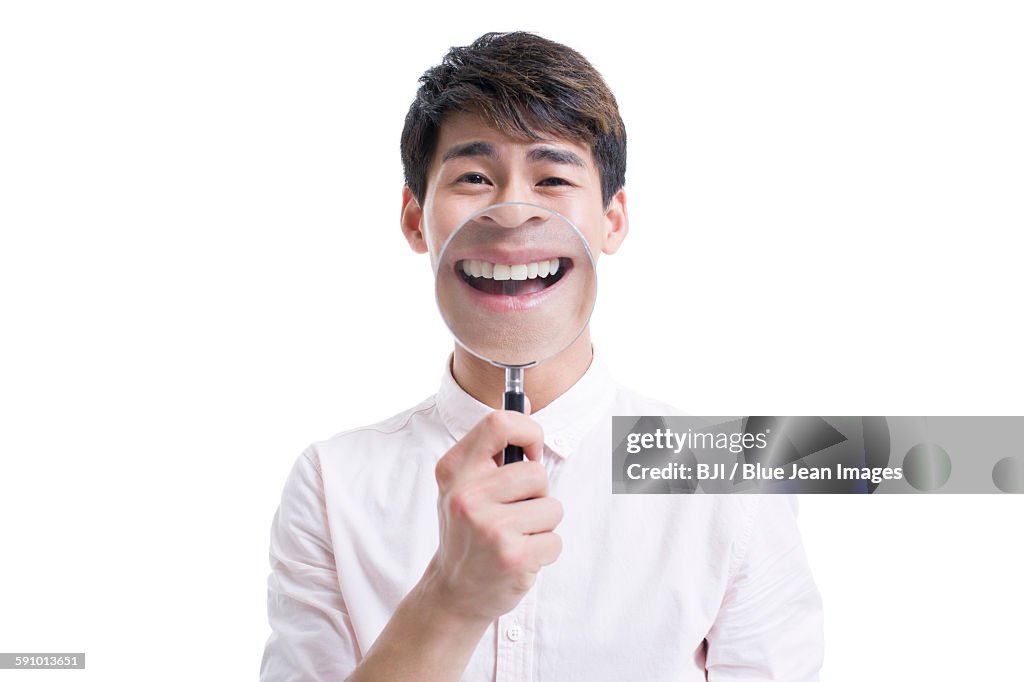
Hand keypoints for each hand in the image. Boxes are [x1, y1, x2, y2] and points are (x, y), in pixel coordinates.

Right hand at [423, 409, 563, 624]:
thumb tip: (523, 401)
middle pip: (537, 472)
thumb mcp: (467, 483)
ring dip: (542, 524)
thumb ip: (495, 445)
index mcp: (454, 470)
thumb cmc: (467, 532)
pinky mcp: (512, 556)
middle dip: (538, 494)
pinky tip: (520, 558)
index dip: (528, 433)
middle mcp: (467, 495)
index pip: (499, 423)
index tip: (530, 454)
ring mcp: (489, 527)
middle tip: (515, 513)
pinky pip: (555, 539)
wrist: (453, 591)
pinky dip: (545, 551)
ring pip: (552, 506)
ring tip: (516, 536)